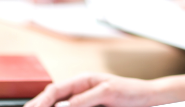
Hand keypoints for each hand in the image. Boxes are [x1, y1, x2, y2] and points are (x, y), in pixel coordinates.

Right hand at [24, 73, 159, 106]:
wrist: (146, 98)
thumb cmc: (130, 90)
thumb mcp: (108, 92)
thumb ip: (86, 98)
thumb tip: (65, 105)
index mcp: (82, 80)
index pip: (54, 90)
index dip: (40, 101)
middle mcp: (79, 91)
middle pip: (52, 99)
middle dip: (38, 106)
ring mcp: (82, 102)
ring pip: (59, 106)